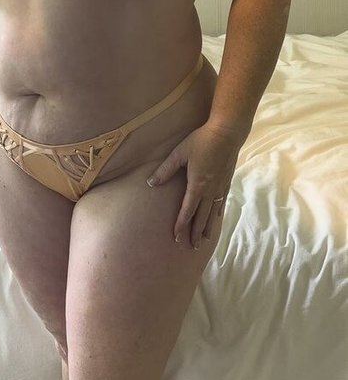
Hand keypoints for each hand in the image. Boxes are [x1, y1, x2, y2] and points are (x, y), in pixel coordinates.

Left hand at [145, 121, 241, 248]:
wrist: (227, 133)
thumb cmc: (201, 141)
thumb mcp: (179, 154)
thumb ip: (165, 170)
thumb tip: (151, 183)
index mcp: (197, 185)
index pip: (187, 211)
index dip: (181, 225)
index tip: (177, 237)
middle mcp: (210, 191)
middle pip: (201, 217)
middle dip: (195, 233)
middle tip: (191, 247)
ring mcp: (220, 187)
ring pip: (213, 213)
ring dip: (207, 228)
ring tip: (204, 240)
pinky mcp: (226, 182)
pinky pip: (221, 203)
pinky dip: (217, 214)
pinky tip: (216, 220)